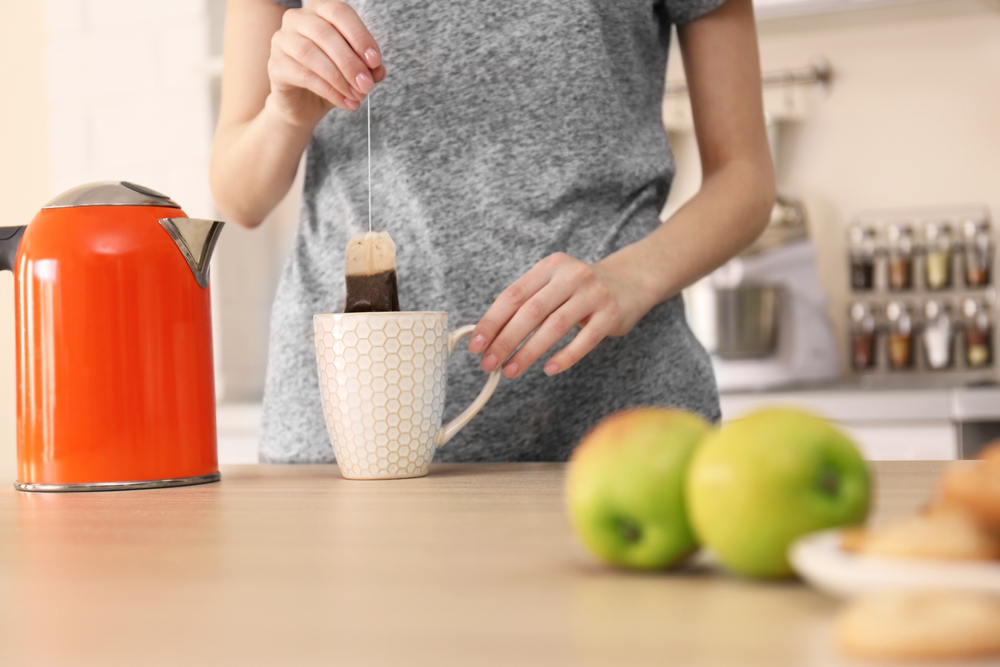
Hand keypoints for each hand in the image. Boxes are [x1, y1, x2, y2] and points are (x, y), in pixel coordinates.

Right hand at [266, 0, 386, 125]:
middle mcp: (296, 19)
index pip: (339, 13)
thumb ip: (368, 66)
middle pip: (325, 33)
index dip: (360, 37)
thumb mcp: (355, 70)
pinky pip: (303, 75)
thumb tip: (377, 70)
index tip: (375, 62)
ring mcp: (282, 40)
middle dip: (350, 62)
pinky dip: (328, 90)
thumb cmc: (331, 77)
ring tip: (356, 95)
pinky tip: (343, 101)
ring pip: (311, 54)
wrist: (304, 103)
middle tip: (367, 85)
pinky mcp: (275, 65)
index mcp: (319, 10)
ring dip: (339, 77)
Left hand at [468, 253, 651, 378]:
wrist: (630, 281)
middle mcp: (570, 275)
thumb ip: (525, 305)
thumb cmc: (580, 290)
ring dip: (529, 352)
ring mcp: (593, 293)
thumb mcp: (552, 286)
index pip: (513, 295)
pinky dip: (565, 357)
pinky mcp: (611, 313)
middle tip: (489, 364)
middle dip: (506, 340)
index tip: (476, 345)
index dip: (492, 322)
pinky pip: (585, 339)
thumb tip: (488, 338)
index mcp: (548, 267)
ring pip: (555, 326)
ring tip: (511, 370)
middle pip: (531, 311)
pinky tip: (548, 369)